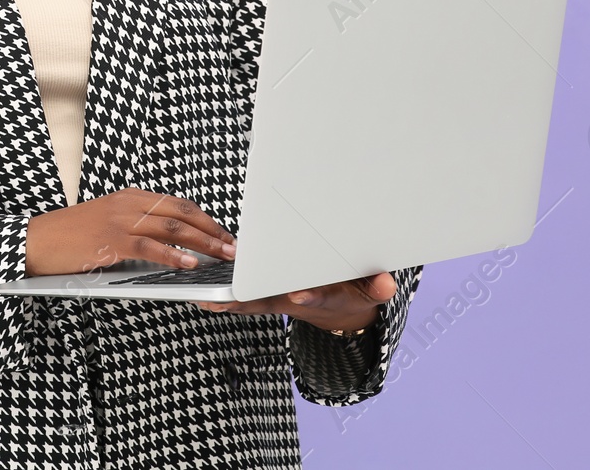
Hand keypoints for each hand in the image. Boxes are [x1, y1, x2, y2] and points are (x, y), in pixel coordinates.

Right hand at [25, 188, 236, 276]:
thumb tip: (173, 246)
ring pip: (173, 228)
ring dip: (203, 243)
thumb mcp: (109, 223)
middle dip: (213, 230)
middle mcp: (129, 203)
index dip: (206, 219)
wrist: (37, 241)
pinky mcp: (111, 240)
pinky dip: (174, 255)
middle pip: (183, 212)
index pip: (179, 204)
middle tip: (234, 246)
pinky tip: (190, 264)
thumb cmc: (71, 237)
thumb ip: (138, 228)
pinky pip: (150, 247)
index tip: (224, 234)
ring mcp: (121, 220)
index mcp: (131, 197)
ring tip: (223, 255)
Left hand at [193, 271, 396, 333]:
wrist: (337, 304)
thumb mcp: (369, 290)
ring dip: (228, 298)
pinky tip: (202, 289)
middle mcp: (294, 299)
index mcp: (320, 296)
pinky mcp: (265, 291)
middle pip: (271, 301)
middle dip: (248, 300)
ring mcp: (277, 297)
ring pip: (250, 299)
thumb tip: (388, 285)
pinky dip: (223, 292)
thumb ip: (377, 287)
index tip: (299, 294)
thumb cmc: (351, 290)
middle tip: (225, 300)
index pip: (313, 297)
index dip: (307, 296)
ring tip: (203, 297)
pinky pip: (242, 293)